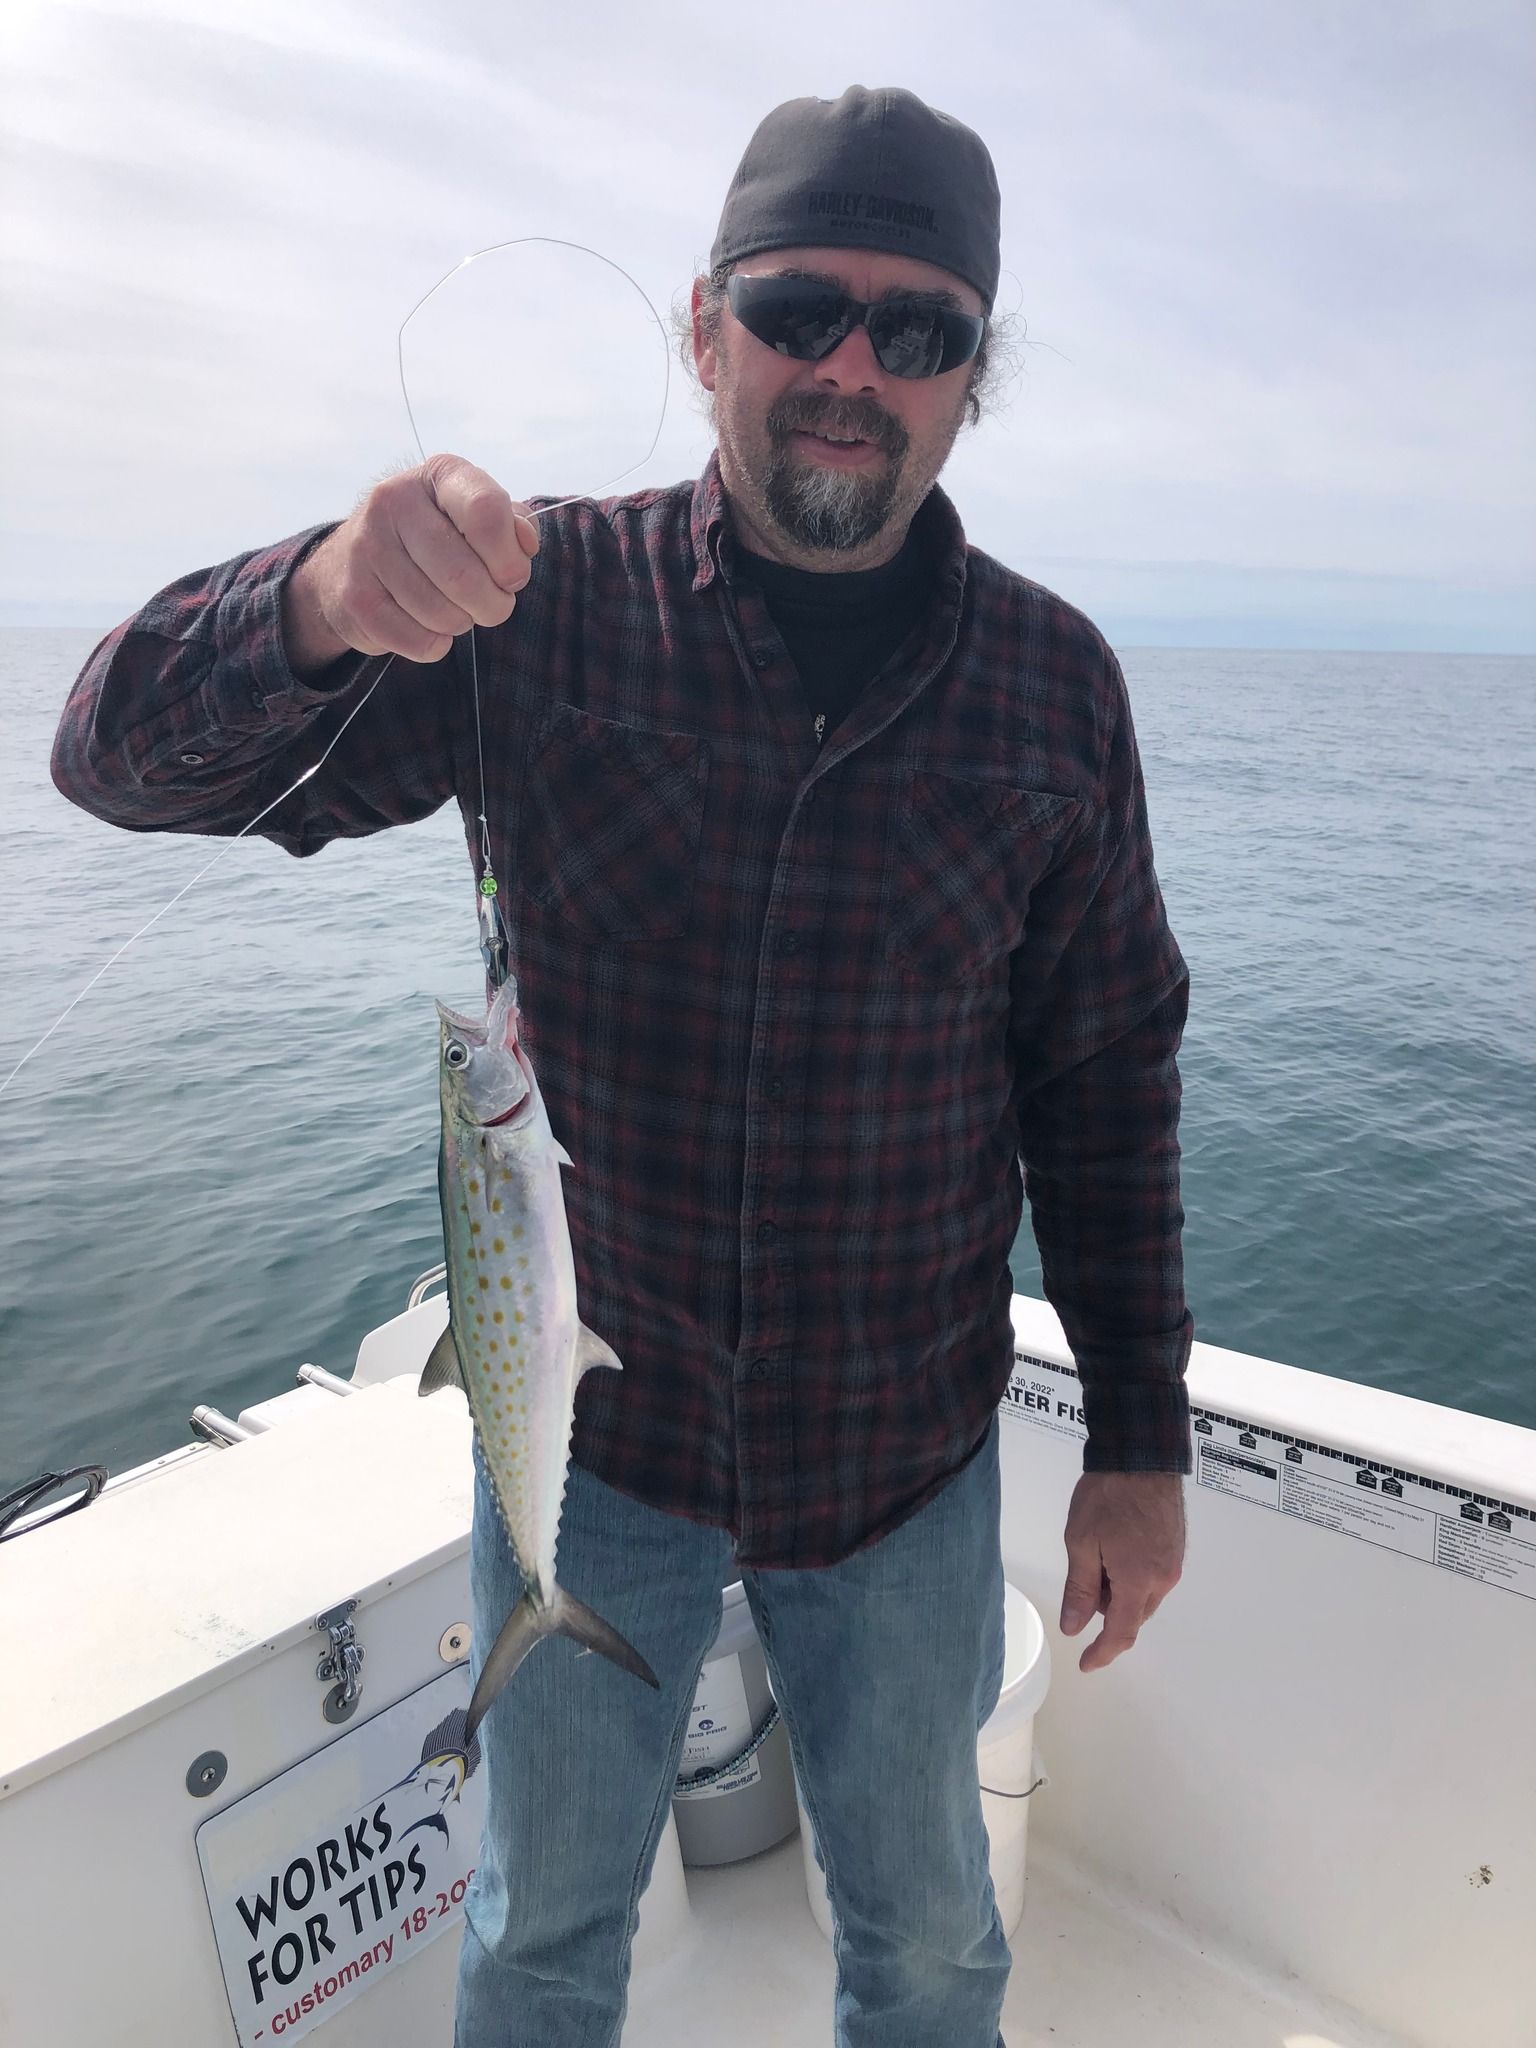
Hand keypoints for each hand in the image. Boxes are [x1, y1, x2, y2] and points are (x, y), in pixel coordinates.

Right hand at [282, 453, 539, 675]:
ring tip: (455, 610)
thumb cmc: (439, 537)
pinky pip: (416, 640)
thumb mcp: (479, 518)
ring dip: (461, 624)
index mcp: (440, 474)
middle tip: (491, 605)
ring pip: (441, 613)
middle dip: (492, 605)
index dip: (510, 559)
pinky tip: (430, 628)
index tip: (512, 577)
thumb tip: (524, 545)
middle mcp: (395, 499)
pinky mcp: (353, 594)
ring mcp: (367, 545)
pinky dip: (434, 645)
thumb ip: (512, 526)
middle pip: (464, 575)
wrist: (353, 559)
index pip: (486, 511)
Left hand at [1058, 1470, 1184, 1672]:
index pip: (1121, 1633)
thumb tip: (1074, 1627)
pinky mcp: (1175, 1547)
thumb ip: (1080, 1589)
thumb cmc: (1107, 1496)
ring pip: (1144, 1596)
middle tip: (1083, 1583)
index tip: (1085, 1663)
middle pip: (1134, 1615)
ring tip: (1097, 1558)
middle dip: (1107, 1612)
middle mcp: (1163, 1578)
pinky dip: (1132, 1577)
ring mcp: (1173, 1563)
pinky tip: (1115, 1551)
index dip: (1102, 1652)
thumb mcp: (1082, 1542)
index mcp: (1139, 1581)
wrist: (1140, 1457)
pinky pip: (1153, 1578)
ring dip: (1120, 1593)